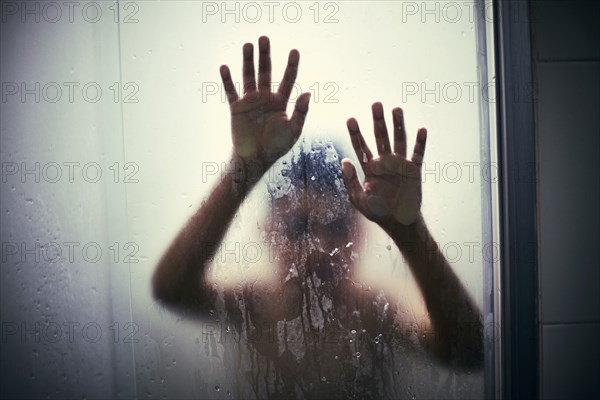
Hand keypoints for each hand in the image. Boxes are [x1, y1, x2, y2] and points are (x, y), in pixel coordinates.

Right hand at [219, 36, 310, 163]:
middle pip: (265, 72)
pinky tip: (225, 67)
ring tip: (248, 45)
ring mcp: (250, 102)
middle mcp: (265, 98)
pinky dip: (227, 80)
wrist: (255, 159)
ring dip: (248, 61)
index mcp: (281, 102)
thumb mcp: (293, 131)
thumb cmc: (276, 147)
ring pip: (249, 77)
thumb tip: (308, 93)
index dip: (291, 65)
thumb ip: (301, 112)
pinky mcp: (236, 108)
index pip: (287, 79)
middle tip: (264, 38)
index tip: (294, 51)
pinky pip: (231, 92)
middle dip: (265, 55)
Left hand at [341, 103, 426, 225]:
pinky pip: (417, 155)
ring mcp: (400, 165)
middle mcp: (385, 162)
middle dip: (378, 121)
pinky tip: (421, 130)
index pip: (361, 147)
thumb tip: (344, 160)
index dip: (356, 133)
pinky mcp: (414, 171)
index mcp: (370, 168)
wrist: (399, 222)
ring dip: (398, 125)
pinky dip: (420, 143)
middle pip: (381, 137)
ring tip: (396, 109)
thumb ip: (350, 180)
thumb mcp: (358, 199)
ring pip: (399, 140)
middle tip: (375, 104)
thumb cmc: (377, 212)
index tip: (351, 119)